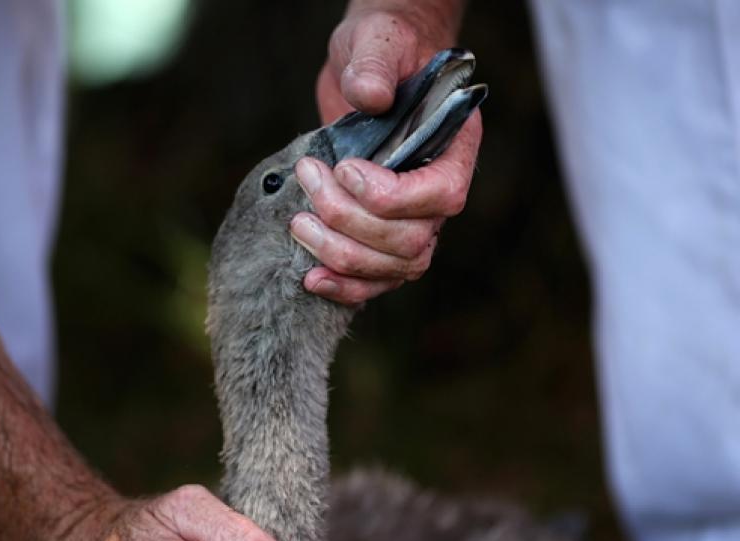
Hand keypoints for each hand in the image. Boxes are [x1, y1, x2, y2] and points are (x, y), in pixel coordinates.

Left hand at [294, 4, 480, 303]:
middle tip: (309, 179)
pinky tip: (311, 278)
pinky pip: (376, 282)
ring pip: (393, 268)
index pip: (440, 195)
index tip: (344, 169)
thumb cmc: (382, 52)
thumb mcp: (378, 41)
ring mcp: (414, 223)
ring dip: (340, 255)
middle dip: (351, 220)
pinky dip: (344, 287)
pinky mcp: (382, 240)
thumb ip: (375, 64)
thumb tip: (370, 96)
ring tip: (297, 224)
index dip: (390, 195)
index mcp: (454, 148)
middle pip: (411, 240)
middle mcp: (439, 194)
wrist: (367, 71)